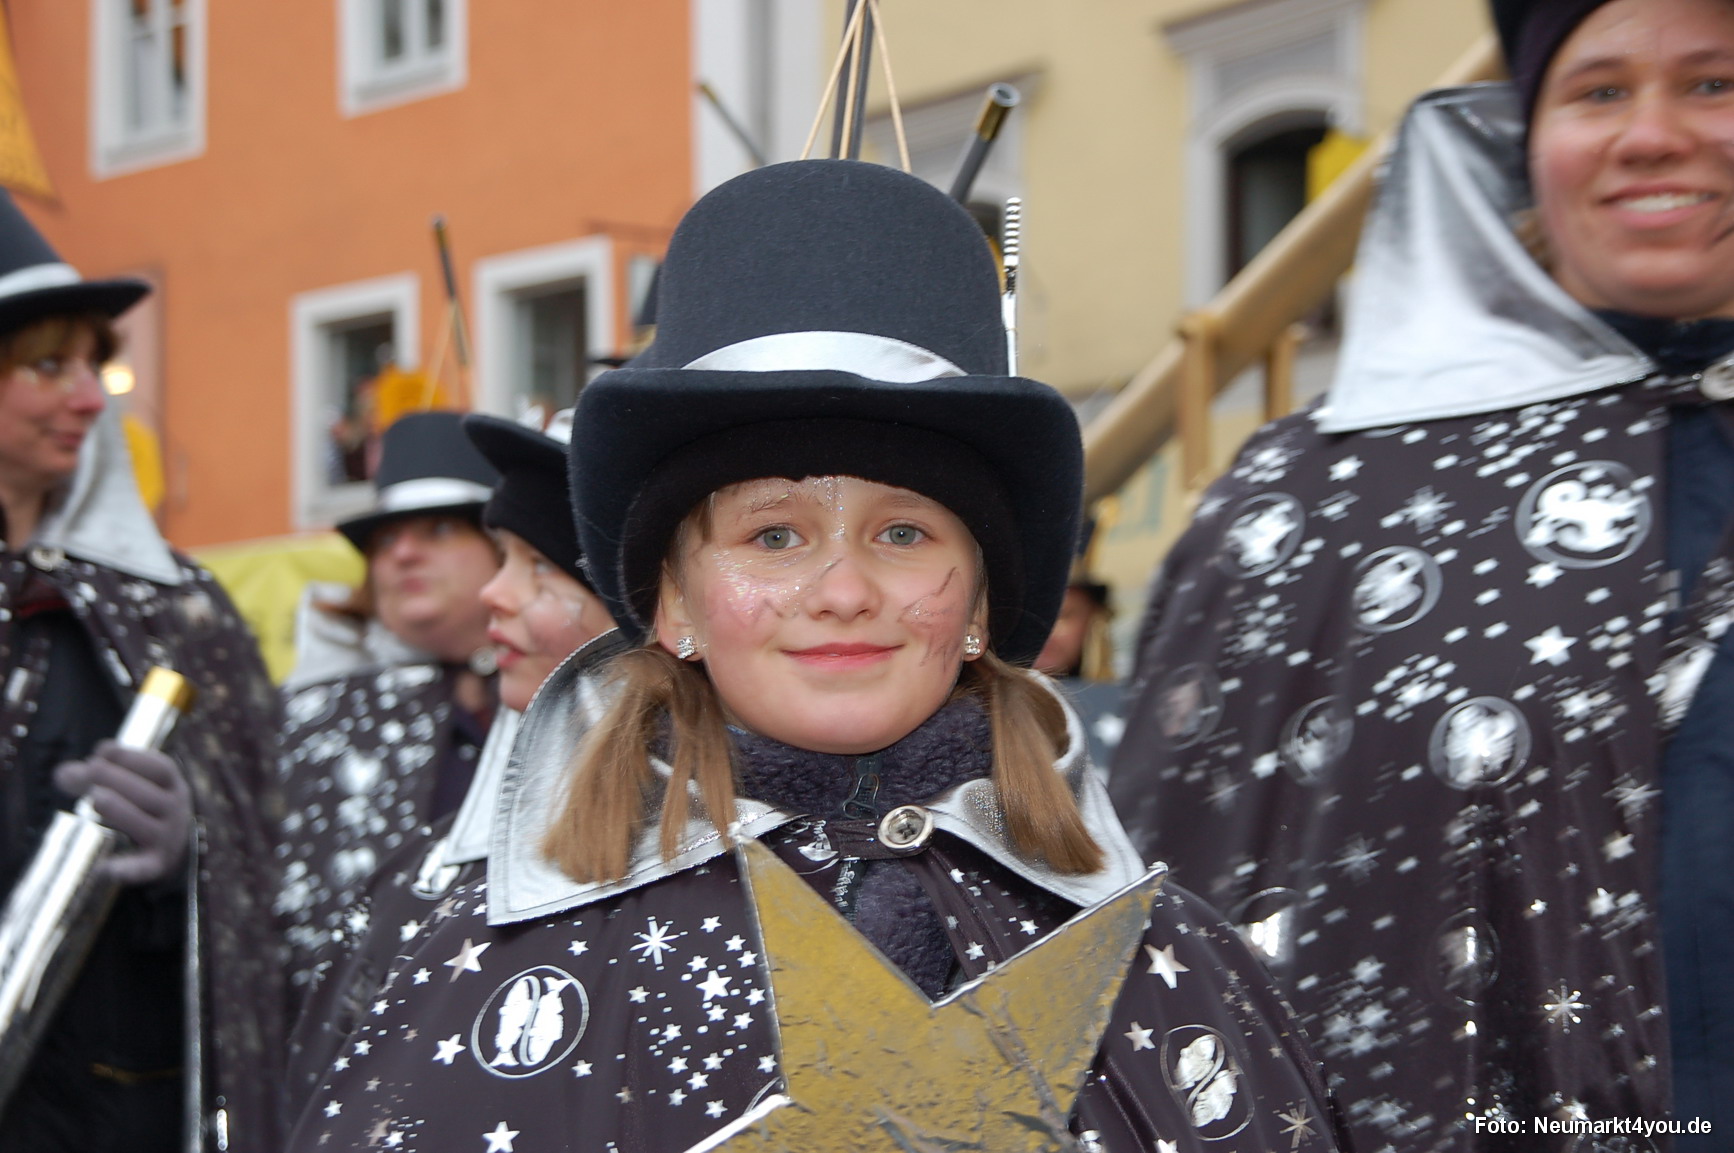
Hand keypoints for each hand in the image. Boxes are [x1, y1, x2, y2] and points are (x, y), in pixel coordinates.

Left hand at [53, 741, 192, 884]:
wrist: (172, 847)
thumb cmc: (141, 807)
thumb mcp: (127, 786)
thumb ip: (93, 777)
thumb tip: (63, 772)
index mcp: (173, 787)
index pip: (161, 769)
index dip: (133, 758)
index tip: (103, 750)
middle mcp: (176, 811)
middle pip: (150, 795)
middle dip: (119, 779)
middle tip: (91, 769)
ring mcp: (167, 839)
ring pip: (145, 826)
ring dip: (121, 810)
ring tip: (95, 797)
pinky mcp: (154, 865)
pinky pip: (143, 868)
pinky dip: (125, 869)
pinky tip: (103, 869)